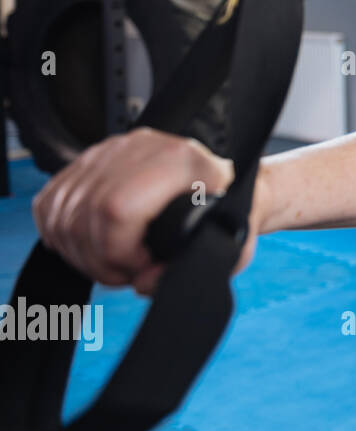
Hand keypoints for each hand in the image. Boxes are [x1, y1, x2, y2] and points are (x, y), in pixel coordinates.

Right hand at [31, 128, 261, 296]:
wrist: (228, 184)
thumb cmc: (229, 215)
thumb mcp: (228, 246)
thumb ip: (191, 270)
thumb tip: (143, 282)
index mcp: (182, 161)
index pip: (118, 209)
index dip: (119, 251)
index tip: (140, 266)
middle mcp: (141, 148)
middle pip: (86, 213)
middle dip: (99, 259)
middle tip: (125, 273)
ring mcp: (110, 151)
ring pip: (64, 209)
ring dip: (78, 251)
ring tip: (112, 264)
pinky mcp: (89, 160)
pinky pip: (50, 202)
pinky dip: (60, 234)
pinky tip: (87, 248)